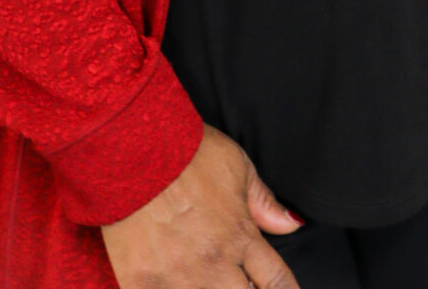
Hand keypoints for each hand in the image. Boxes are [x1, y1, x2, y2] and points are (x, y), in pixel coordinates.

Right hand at [102, 125, 302, 286]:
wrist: (136, 151)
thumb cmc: (188, 154)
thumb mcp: (236, 167)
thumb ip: (263, 202)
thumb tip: (291, 225)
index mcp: (240, 237)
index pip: (275, 281)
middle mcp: (213, 266)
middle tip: (237, 281)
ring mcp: (175, 280)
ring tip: (202, 278)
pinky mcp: (139, 284)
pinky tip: (169, 282)